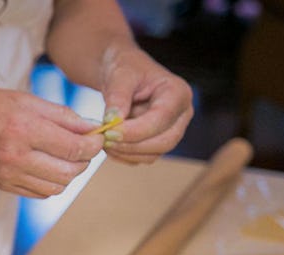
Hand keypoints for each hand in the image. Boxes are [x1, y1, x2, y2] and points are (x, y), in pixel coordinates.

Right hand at [0, 85, 102, 197]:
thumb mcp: (27, 100)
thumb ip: (63, 117)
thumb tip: (93, 130)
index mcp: (22, 129)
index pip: (74, 148)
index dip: (94, 144)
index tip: (97, 138)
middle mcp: (14, 156)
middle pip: (69, 171)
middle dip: (85, 160)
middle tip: (84, 147)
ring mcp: (7, 174)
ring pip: (57, 186)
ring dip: (69, 173)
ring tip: (65, 156)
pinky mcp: (2, 185)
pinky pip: (40, 192)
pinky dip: (51, 181)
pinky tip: (47, 165)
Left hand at [99, 46, 192, 163]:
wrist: (123, 74)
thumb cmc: (125, 68)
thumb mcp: (120, 75)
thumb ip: (118, 97)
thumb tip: (114, 121)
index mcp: (178, 93)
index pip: (162, 118)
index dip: (136, 130)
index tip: (109, 132)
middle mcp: (181, 114)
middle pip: (164, 141)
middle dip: (132, 145)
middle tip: (104, 140)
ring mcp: (172, 130)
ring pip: (154, 153)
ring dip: (126, 152)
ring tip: (102, 141)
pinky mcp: (158, 141)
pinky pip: (144, 157)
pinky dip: (125, 156)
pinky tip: (108, 145)